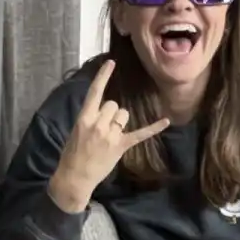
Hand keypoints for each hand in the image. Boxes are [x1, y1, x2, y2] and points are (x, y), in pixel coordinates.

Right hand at [49, 60, 170, 212]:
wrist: (74, 176)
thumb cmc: (72, 154)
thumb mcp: (76, 131)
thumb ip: (90, 118)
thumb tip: (104, 111)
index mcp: (84, 118)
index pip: (95, 92)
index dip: (103, 76)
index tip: (111, 62)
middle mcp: (99, 124)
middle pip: (113, 104)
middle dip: (111, 112)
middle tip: (104, 127)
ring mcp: (111, 135)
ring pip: (123, 114)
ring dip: (120, 121)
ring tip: (111, 136)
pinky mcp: (121, 146)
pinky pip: (140, 133)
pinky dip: (154, 127)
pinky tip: (166, 121)